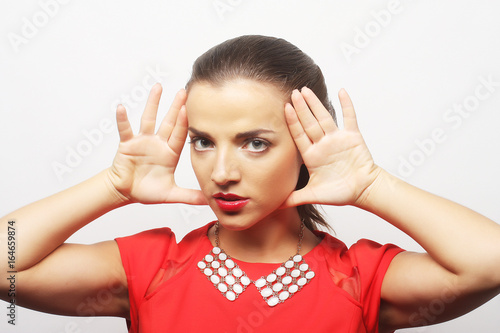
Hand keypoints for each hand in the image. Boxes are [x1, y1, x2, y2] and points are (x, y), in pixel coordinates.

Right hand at [107, 83, 206, 204]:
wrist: (126, 192)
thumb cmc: (147, 191)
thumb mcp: (171, 194)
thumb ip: (190, 196)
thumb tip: (209, 201)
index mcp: (170, 153)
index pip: (181, 135)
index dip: (186, 123)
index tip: (192, 109)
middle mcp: (158, 143)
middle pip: (169, 122)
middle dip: (176, 107)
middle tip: (184, 91)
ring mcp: (143, 141)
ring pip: (149, 119)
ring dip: (154, 103)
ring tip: (158, 87)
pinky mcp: (128, 143)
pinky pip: (125, 129)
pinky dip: (123, 119)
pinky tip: (121, 108)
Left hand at [283, 87, 380, 206]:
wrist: (362, 191)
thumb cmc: (340, 193)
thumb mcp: (313, 195)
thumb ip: (294, 198)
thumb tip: (275, 205)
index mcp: (312, 155)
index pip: (299, 135)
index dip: (292, 122)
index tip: (285, 108)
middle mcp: (322, 144)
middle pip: (309, 122)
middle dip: (301, 108)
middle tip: (293, 92)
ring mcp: (337, 139)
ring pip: (324, 117)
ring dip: (316, 104)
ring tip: (306, 90)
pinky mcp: (352, 136)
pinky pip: (349, 117)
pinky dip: (346, 105)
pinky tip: (341, 91)